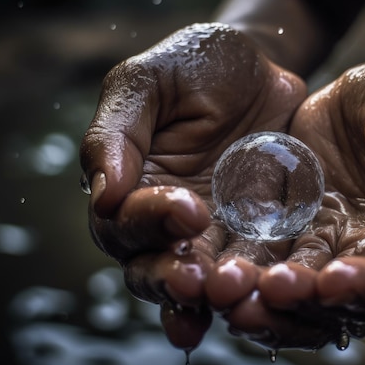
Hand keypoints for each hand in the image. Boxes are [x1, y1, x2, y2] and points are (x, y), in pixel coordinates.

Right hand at [79, 22, 306, 349]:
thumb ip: (117, 134)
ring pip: (199, 279)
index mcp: (129, 184)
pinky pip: (252, 267)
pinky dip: (254, 287)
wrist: (261, 66)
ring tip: (230, 297)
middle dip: (171, 278)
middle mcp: (163, 219)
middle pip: (151, 266)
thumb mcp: (148, 81)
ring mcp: (211, 231)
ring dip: (211, 295)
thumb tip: (102, 196)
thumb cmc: (195, 64)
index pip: (122, 221)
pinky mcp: (255, 233)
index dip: (149, 222)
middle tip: (196, 281)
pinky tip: (263, 300)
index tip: (186, 211)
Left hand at [204, 46, 364, 349]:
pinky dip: (252, 266)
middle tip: (264, 296)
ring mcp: (345, 238)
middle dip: (306, 302)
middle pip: (350, 295)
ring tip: (229, 292)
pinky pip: (279, 252)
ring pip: (308, 285)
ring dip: (270, 297)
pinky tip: (218, 269)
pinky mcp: (308, 221)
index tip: (332, 280)